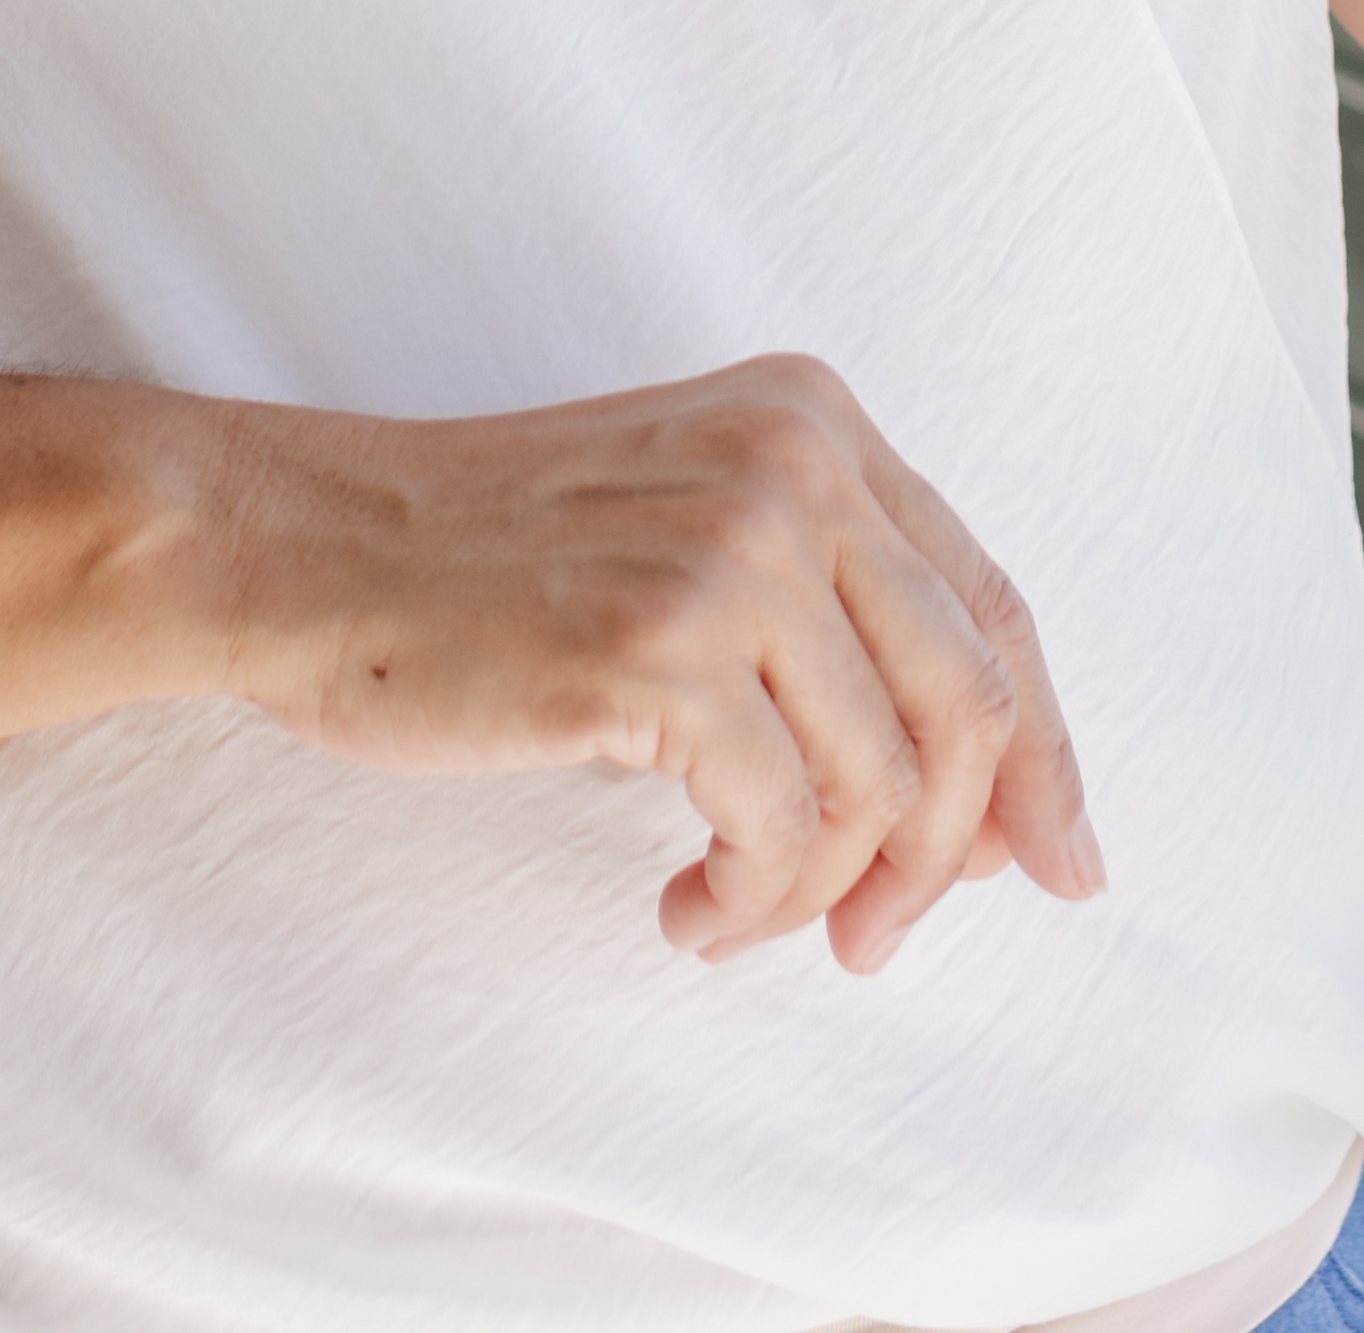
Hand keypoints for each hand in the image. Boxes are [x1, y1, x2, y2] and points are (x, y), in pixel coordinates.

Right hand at [195, 354, 1107, 968]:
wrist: (306, 549)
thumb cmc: (487, 566)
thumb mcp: (690, 524)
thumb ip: (831, 616)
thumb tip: (982, 812)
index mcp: (816, 420)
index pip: (994, 605)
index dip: (1044, 755)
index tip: (1058, 865)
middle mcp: (794, 467)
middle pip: (969, 705)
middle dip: (943, 857)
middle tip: (878, 941)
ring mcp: (731, 554)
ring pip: (877, 788)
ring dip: (818, 895)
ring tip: (735, 916)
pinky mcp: (658, 654)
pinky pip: (777, 832)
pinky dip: (746, 903)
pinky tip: (683, 912)